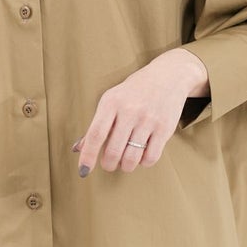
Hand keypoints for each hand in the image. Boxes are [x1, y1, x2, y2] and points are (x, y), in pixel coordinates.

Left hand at [71, 49, 209, 175]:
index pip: (96, 134)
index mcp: (111, 102)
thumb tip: (78, 149)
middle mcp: (129, 110)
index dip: (88, 155)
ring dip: (126, 166)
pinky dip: (143, 162)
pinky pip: (151, 157)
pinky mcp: (165, 128)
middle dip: (108, 164)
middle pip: (113, 151)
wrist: (168, 76)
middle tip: (109, 164)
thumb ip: (98, 125)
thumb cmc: (134, 92)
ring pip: (132, 158)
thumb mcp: (112, 100)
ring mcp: (148, 119)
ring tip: (125, 162)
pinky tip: (142, 155)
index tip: (83, 170)